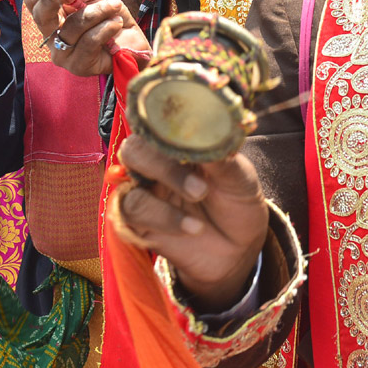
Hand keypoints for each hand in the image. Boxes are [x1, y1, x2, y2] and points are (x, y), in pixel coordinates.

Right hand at [27, 0, 149, 76]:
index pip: (32, 0)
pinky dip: (105, 28)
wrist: (132, 43)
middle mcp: (50, 35)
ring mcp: (62, 53)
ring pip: (72, 26)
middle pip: (41, 15)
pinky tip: (116, 23)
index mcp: (51, 15)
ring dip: (97, 12)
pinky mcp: (78, 66)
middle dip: (51, 0)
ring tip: (114, 7)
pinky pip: (89, 42)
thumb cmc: (110, 17)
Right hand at [117, 135, 268, 311]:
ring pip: (127, 183)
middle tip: (200, 186)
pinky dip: (163, 219)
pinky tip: (194, 227)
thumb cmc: (235, 198)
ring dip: (163, 195)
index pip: (155, 123)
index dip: (163, 126)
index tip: (188, 137)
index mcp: (175, 142)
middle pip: (133, 149)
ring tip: (201, 200)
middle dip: (160, 164)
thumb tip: (209, 132)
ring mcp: (144, 192)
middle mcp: (154, 163)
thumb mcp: (239, 175)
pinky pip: (132, 214)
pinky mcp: (138, 223)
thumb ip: (220, 155)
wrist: (239, 244)